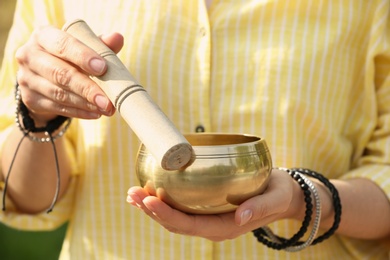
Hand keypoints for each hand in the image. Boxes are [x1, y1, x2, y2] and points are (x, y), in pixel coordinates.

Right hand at [15, 25, 123, 123]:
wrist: (46, 76)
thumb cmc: (71, 56)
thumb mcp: (84, 47)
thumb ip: (100, 44)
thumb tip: (118, 38)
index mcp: (43, 36)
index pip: (63, 44)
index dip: (83, 56)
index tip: (103, 68)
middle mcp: (29, 55)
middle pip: (60, 73)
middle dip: (87, 88)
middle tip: (107, 100)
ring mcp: (26, 78)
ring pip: (59, 94)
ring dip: (86, 103)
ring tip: (106, 108)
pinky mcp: (30, 99)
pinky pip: (57, 108)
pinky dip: (79, 112)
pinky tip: (96, 113)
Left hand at [127, 169, 302, 240]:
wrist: (283, 194)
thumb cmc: (279, 193)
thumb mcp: (276, 198)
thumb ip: (260, 207)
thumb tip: (240, 217)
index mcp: (226, 227)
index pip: (191, 226)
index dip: (168, 215)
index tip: (150, 200)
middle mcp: (213, 226)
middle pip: (176, 224)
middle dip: (153, 211)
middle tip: (133, 194)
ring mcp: (208, 218)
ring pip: (175, 218)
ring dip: (152, 207)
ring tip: (133, 194)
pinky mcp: (206, 207)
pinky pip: (181, 208)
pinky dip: (162, 201)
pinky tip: (148, 192)